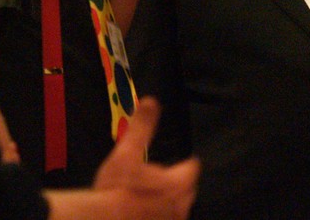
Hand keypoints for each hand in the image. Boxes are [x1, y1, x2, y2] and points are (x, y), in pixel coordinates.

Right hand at [94, 98, 198, 219]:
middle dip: (179, 184)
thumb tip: (151, 101)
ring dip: (170, 203)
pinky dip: (159, 216)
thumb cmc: (117, 188)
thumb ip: (142, 127)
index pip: (192, 168)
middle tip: (164, 178)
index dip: (187, 163)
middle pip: (188, 191)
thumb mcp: (126, 152)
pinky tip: (146, 214)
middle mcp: (180, 206)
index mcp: (177, 183)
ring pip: (178, 209)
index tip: (182, 162)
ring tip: (154, 197)